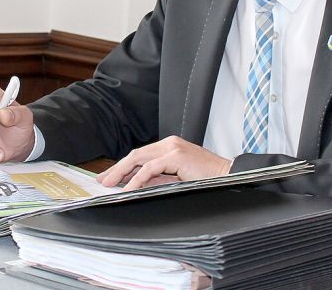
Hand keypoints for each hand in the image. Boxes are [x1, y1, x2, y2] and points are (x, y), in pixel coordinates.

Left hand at [95, 136, 232, 190]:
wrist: (229, 176)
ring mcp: (172, 148)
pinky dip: (137, 179)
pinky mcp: (175, 156)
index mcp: (169, 146)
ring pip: (139, 159)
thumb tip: (137, 184)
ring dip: (122, 173)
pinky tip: (129, 189)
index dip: (123, 166)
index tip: (110, 177)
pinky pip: (150, 168)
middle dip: (117, 168)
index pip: (141, 155)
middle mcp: (169, 143)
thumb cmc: (206, 179)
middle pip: (136, 154)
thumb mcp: (177, 178)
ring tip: (110, 185)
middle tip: (103, 180)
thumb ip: (158, 179)